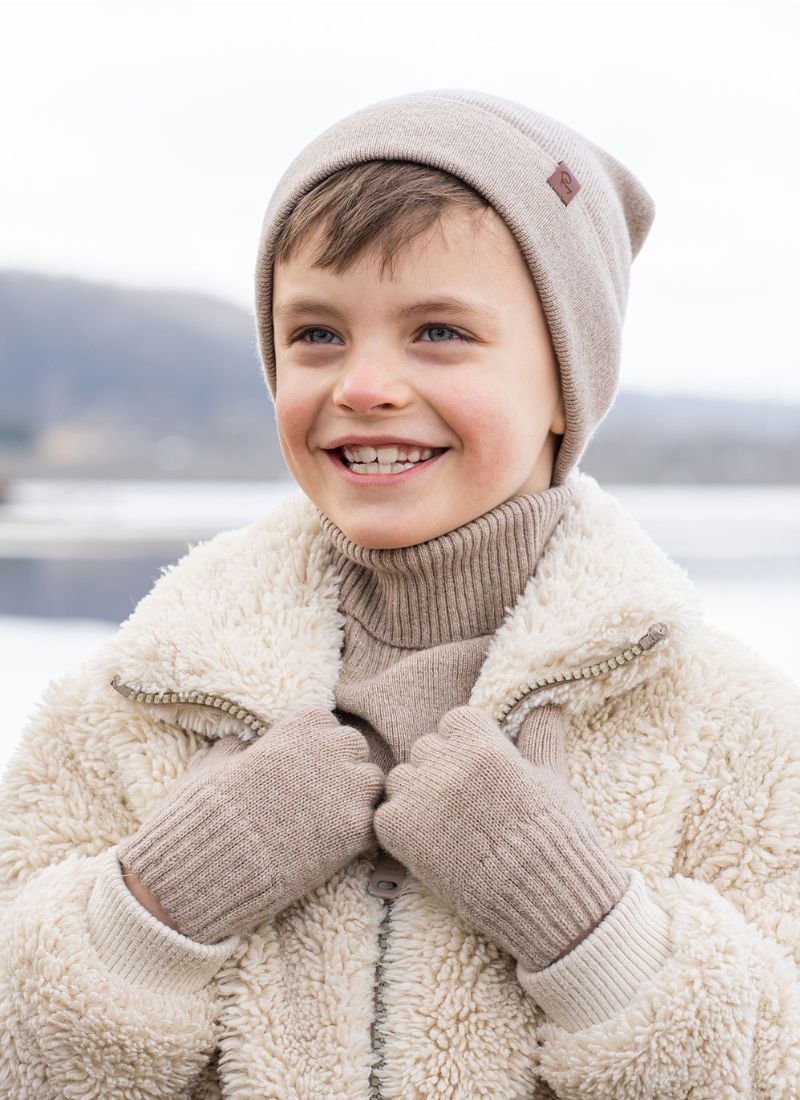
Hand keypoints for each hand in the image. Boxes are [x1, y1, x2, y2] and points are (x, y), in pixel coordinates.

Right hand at [117, 705, 384, 943]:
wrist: (206, 868)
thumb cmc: (203, 814)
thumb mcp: (213, 765)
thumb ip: (236, 748)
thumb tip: (241, 742)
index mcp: (296, 727)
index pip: (325, 723)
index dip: (313, 747)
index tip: (298, 768)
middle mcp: (327, 749)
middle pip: (355, 747)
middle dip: (340, 767)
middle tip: (318, 796)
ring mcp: (346, 788)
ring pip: (372, 781)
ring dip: (357, 798)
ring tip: (328, 821)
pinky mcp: (354, 829)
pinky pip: (375, 821)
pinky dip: (361, 833)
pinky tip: (335, 846)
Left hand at [373, 703, 628, 970]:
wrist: (544, 899)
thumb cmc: (554, 838)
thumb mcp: (553, 779)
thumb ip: (542, 736)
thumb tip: (547, 705)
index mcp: (484, 744)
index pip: (454, 721)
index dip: (465, 745)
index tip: (480, 771)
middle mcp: (448, 764)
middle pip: (425, 748)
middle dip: (440, 770)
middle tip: (465, 805)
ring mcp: (421, 797)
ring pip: (401, 779)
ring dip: (416, 797)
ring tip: (447, 828)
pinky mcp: (400, 831)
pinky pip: (385, 814)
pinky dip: (401, 830)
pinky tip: (430, 847)